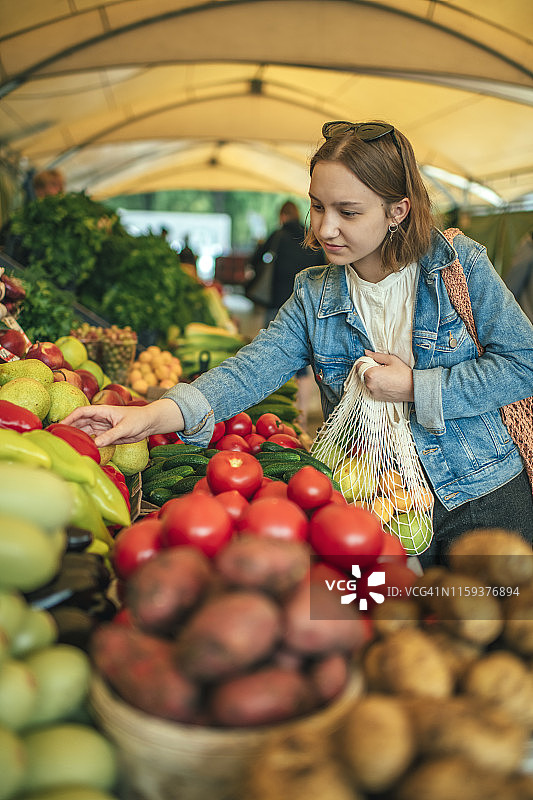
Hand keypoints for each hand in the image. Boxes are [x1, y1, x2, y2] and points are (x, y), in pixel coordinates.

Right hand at [61, 398, 183, 446]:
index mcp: (102, 411)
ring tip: (67, 445)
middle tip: (59, 439)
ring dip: (77, 437)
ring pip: (85, 431)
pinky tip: (81, 449)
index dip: (70, 418)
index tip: (60, 426)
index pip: (82, 412)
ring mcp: (102, 427)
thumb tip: (96, 443)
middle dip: (69, 428)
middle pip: (80, 422)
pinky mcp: (107, 435)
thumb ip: (111, 435)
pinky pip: (94, 439)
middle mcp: (100, 419)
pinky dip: (87, 443)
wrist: (149, 423)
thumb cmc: (139, 419)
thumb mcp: (125, 427)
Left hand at [359, 350, 413, 402]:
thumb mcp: (391, 360)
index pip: (359, 366)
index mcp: (371, 374)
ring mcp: (372, 392)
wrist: (413, 388)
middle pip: (362, 374)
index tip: (372, 361)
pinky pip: (372, 389)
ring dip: (372, 378)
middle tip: (381, 368)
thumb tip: (367, 353)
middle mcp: (369, 384)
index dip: (365, 362)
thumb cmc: (404, 374)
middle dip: (369, 370)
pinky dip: (375, 385)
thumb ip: (377, 356)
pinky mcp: (376, 397)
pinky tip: (386, 383)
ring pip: (367, 382)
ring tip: (385, 376)